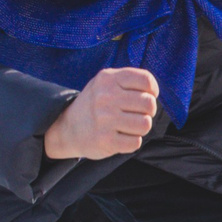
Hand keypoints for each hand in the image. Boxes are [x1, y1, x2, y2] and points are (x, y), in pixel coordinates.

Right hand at [42, 66, 158, 159]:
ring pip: (145, 124)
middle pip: (149, 104)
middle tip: (136, 113)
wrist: (67, 128)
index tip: (146, 95)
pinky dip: (132, 142)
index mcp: (108, 79)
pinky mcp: (106, 141)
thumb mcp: (106, 82)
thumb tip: (154, 93)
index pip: (146, 81)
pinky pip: (136, 142)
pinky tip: (120, 137)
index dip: (152, 90)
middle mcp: (105, 97)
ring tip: (128, 126)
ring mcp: (105, 119)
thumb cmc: (97, 103)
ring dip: (140, 127)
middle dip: (148, 111)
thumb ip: (130, 80)